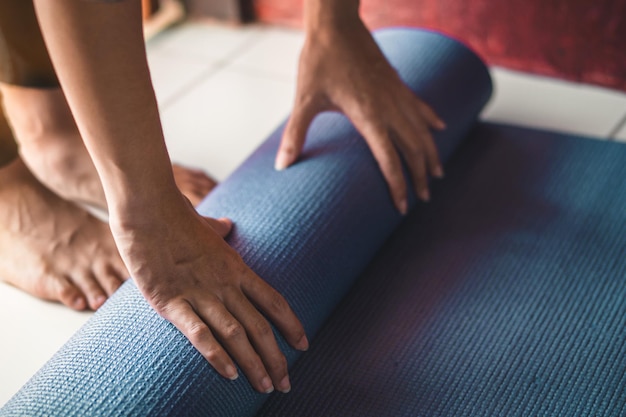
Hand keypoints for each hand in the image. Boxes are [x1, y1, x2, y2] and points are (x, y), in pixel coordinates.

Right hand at [110, 195, 307, 393]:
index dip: (292, 325)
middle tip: (286, 384)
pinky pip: (200, 334)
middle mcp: (225, 284)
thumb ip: (220, 229)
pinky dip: (217, 356)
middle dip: (276, 358)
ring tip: (266, 387)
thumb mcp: (206, 225)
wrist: (149, 209)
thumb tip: (227, 225)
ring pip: (237, 335)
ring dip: (254, 364)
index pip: (274, 301)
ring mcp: (200, 293)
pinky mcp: (172, 302)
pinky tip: (230, 375)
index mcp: (236, 268)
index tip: (304, 346)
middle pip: (261, 326)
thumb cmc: (176, 217)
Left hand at [275, 18, 445, 213]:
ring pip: (423, 130)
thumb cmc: (319, 61)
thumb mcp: (304, 100)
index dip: (398, 186)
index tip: (402, 207)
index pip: (389, 160)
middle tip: (424, 198)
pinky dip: (431, 121)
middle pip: (413, 149)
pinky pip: (421, 106)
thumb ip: (295, 134)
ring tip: (438, 174)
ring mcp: (397, 94)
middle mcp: (389, 107)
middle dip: (420, 176)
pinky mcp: (397, 82)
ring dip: (432, 153)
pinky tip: (440, 128)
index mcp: (368, 116)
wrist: (336, 24)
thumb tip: (282, 165)